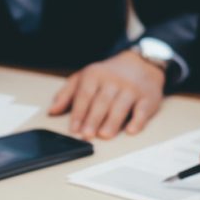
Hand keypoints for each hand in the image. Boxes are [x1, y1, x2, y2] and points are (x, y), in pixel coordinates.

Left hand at [49, 50, 164, 139]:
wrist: (140, 63)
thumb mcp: (85, 78)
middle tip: (86, 135)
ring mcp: (131, 89)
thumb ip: (67, 94)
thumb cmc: (108, 75)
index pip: (85, 95)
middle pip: (102, 102)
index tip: (73, 129)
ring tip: (104, 135)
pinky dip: (138, 120)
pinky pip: (142, 110)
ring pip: (121, 106)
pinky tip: (130, 130)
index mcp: (95, 75)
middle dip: (93, 119)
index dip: (79, 113)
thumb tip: (52, 111)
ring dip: (112, 122)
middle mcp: (114, 81)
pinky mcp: (148, 98)